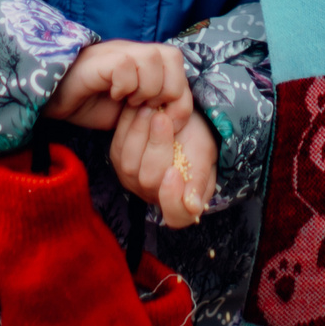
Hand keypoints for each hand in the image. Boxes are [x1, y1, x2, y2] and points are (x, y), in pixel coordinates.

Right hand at [47, 40, 191, 132]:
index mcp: (144, 60)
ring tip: (130, 102)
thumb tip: (179, 114)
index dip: (180, 93)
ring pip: (151, 58)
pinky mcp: (100, 60)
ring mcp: (116, 51)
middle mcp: (133, 50)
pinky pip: (125, 65)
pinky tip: (114, 95)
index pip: (178, 63)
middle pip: (171, 56)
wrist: (55, 100)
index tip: (166, 117)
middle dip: (166, 90)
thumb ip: (155, 107)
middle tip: (147, 107)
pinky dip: (125, 85)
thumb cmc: (92, 103)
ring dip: (146, 88)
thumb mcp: (131, 110)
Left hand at [112, 104, 216, 227]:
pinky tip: (140, 109)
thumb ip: (199, 179)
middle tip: (163, 120)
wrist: (182, 122)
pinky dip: (128, 127)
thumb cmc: (198, 140)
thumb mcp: (206, 155)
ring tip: (152, 111)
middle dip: (156, 147)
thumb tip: (193, 207)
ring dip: (140, 133)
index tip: (174, 172)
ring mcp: (134, 182)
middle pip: (149, 181)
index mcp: (183, 203)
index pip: (175, 216)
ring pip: (129, 165)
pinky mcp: (119, 162)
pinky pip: (118, 148)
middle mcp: (155, 196)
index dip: (171, 197)